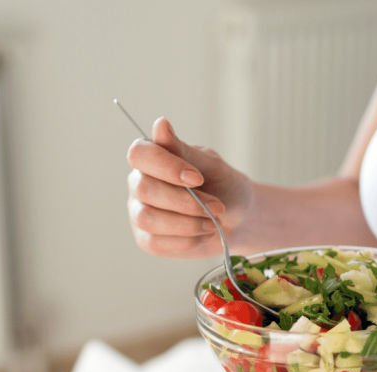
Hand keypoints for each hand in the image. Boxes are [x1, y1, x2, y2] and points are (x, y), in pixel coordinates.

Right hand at [127, 117, 255, 258]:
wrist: (237, 219)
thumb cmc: (223, 186)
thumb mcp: (210, 165)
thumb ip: (183, 150)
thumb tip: (160, 124)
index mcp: (151, 159)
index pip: (139, 154)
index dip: (166, 167)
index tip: (197, 178)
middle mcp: (139, 183)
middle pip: (144, 189)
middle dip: (184, 201)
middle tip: (217, 207)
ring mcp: (139, 213)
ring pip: (148, 218)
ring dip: (187, 223)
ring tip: (213, 223)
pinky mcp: (147, 240)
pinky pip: (155, 242)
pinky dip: (185, 240)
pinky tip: (203, 234)